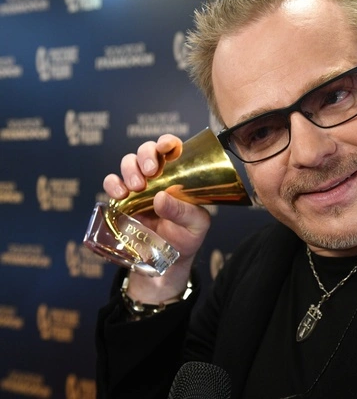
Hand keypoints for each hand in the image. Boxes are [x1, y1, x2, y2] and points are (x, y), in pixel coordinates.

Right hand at [103, 134, 210, 302]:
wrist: (167, 263)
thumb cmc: (186, 238)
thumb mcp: (195, 226)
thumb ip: (183, 212)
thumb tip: (160, 198)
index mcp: (180, 176)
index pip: (173, 149)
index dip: (167, 142)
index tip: (166, 147)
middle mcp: (158, 176)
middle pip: (146, 150)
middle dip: (145, 155)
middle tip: (150, 172)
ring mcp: (138, 187)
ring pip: (128, 163)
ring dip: (129, 169)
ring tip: (136, 187)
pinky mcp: (122, 201)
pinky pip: (111, 184)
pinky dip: (112, 184)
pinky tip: (119, 194)